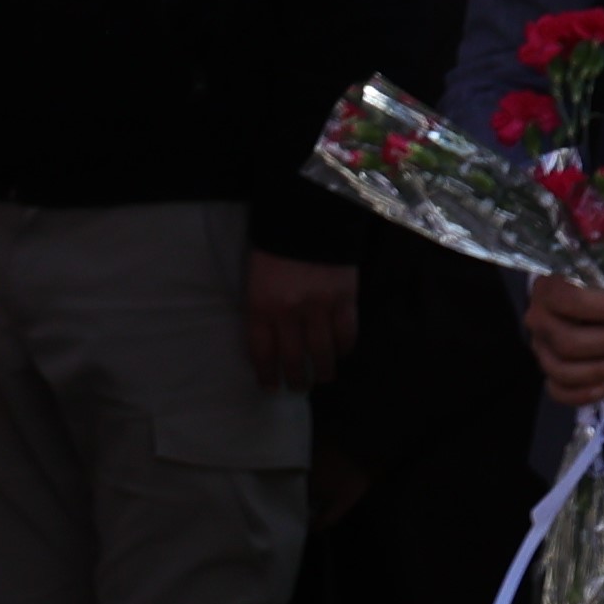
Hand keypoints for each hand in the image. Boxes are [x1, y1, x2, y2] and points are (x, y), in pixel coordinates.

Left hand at [244, 253, 361, 390]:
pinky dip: (344, 348)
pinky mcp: (345, 298)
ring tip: (322, 377)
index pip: (262, 351)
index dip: (266, 374)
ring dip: (322, 370)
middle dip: (295, 379)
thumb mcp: (256, 280)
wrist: (307, 216)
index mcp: (261, 305)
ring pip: (322, 352)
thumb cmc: (275, 248)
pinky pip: (346, 333)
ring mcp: (319, 306)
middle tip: (297, 388)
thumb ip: (262, 310)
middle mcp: (289, 312)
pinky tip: (341, 353)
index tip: (269, 387)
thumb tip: (272, 344)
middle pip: (293, 358)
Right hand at [527, 261, 603, 405]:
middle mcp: (538, 322)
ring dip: (602, 369)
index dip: (600, 306)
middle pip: (567, 341)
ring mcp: (541, 351)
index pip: (565, 300)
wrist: (572, 305)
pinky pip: (558, 391)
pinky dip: (580, 395)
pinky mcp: (549, 373)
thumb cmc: (591, 289)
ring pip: (563, 369)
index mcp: (547, 291)